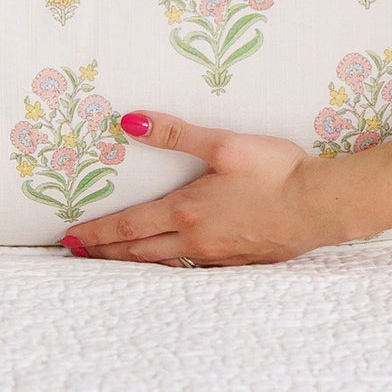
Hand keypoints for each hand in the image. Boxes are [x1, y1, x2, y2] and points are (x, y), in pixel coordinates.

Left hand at [58, 109, 344, 266]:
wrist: (321, 205)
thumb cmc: (275, 171)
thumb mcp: (224, 144)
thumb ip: (175, 134)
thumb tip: (129, 123)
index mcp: (185, 212)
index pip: (127, 228)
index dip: (96, 234)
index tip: (70, 239)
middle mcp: (195, 241)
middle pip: (139, 253)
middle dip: (105, 254)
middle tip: (79, 255)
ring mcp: (218, 256)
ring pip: (165, 265)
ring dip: (135, 264)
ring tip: (115, 262)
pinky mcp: (242, 262)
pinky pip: (193, 269)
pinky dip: (170, 268)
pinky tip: (172, 263)